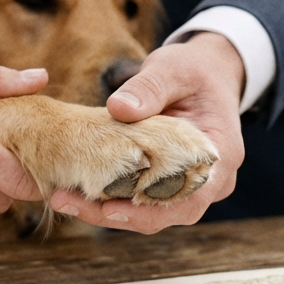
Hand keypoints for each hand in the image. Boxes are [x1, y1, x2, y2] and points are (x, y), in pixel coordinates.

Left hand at [48, 32, 245, 232]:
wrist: (206, 73)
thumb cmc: (194, 71)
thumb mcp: (174, 69)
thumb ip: (150, 87)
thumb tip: (118, 108)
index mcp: (221, 157)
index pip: (189, 199)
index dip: (149, 210)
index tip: (108, 207)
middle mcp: (209, 182)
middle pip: (164, 214)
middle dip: (115, 214)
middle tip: (67, 201)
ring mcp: (189, 186)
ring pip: (149, 213)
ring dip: (106, 210)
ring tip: (63, 197)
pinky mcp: (167, 183)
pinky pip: (140, 200)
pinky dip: (109, 198)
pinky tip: (75, 190)